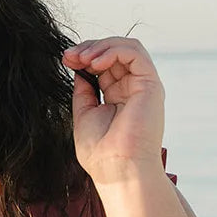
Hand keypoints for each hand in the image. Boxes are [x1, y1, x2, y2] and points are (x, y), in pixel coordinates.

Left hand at [61, 36, 165, 184]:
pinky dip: (113, 50)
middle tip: (69, 56)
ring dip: (100, 46)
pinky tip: (95, 62)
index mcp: (119, 97)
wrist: (116, 170)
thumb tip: (79, 69)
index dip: (85, 57)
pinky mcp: (151, 85)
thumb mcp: (84, 114)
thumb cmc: (101, 153)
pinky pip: (134, 53)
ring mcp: (144, 87)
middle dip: (89, 49)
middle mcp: (134, 90)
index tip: (66, 60)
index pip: (105, 65)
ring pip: (126, 48)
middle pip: (114, 53)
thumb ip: (84, 90)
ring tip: (82, 58)